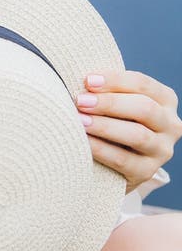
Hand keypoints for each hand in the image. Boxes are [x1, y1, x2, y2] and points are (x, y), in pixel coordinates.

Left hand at [76, 71, 181, 193]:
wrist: (113, 162)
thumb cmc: (112, 120)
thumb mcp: (117, 103)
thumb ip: (107, 90)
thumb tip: (83, 79)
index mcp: (165, 100)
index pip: (142, 84)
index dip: (115, 80)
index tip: (87, 80)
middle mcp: (170, 125)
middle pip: (144, 108)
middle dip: (109, 103)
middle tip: (80, 101)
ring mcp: (161, 150)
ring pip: (137, 135)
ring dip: (105, 126)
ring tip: (80, 120)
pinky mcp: (146, 172)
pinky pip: (123, 159)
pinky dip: (101, 149)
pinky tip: (83, 141)